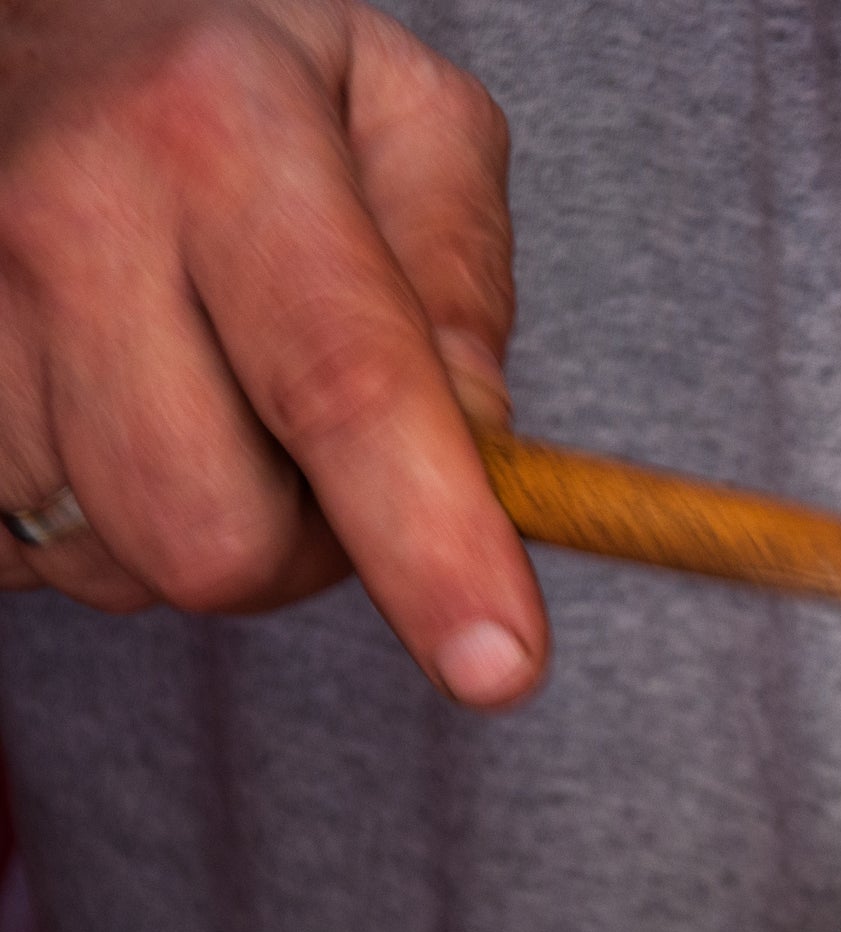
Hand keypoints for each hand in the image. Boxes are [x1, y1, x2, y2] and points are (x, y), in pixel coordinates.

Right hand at [0, 0, 543, 705]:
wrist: (15, 34)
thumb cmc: (229, 82)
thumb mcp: (396, 111)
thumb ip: (463, 276)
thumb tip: (480, 445)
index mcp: (217, 134)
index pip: (345, 386)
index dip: (431, 546)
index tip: (502, 669)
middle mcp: (66, 223)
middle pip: (218, 537)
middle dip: (307, 547)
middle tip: (316, 446)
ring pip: (128, 568)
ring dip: (206, 525)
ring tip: (192, 386)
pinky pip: (39, 562)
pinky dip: (106, 524)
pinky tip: (106, 406)